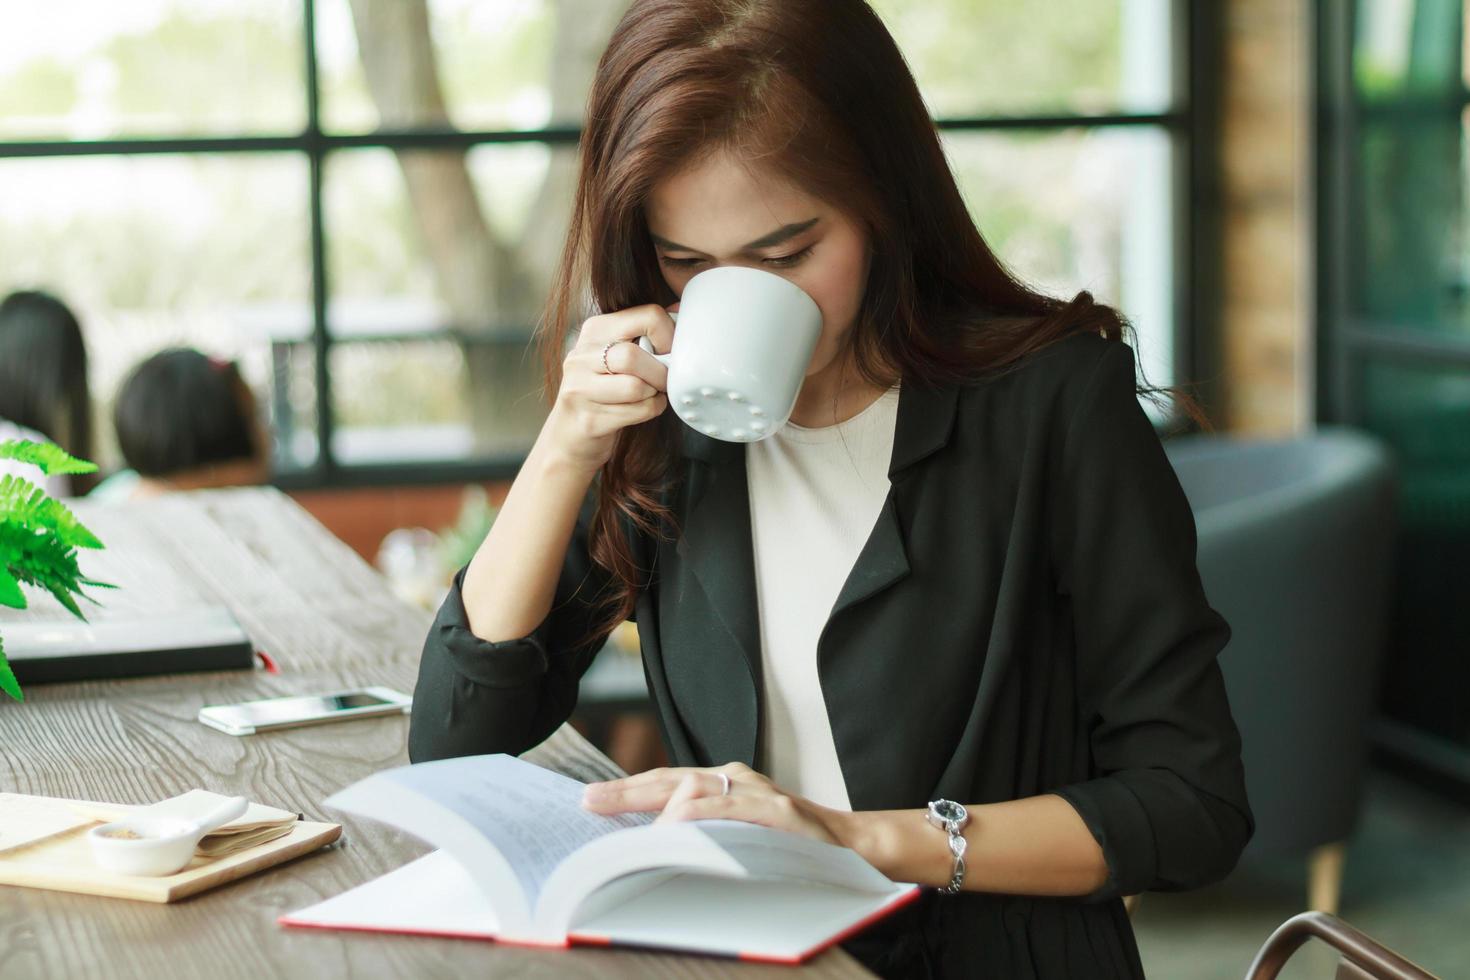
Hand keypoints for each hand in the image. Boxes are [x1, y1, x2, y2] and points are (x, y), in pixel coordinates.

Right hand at [542, 303, 675, 472]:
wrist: (570, 435)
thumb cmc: (604, 390)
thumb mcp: (618, 353)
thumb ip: (646, 332)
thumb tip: (683, 309)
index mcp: (594, 330)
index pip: (648, 316)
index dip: (670, 336)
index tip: (670, 352)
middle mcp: (581, 356)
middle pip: (634, 355)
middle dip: (660, 372)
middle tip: (663, 381)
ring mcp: (579, 389)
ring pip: (636, 386)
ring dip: (654, 394)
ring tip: (650, 394)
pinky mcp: (588, 419)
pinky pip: (637, 411)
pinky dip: (650, 410)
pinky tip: (642, 409)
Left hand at [580, 762, 849, 847]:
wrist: (850, 847)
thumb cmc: (788, 844)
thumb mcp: (739, 833)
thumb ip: (703, 830)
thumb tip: (650, 845)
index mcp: (724, 783)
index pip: (666, 782)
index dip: (627, 790)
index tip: (590, 800)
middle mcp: (736, 779)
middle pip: (670, 779)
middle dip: (626, 791)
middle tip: (589, 801)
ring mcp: (756, 791)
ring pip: (694, 788)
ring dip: (656, 806)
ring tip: (625, 824)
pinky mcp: (775, 810)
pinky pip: (728, 809)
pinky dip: (699, 817)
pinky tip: (675, 827)